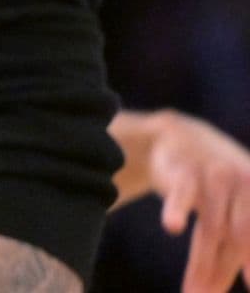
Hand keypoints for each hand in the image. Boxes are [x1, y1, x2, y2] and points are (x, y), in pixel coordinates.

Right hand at [143, 111, 249, 292]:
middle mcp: (246, 188)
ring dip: (201, 265)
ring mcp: (216, 179)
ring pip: (211, 229)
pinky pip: (182, 194)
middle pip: (238, 240)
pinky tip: (173, 226)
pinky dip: (176, 210)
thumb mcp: (235, 210)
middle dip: (224, 273)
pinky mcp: (185, 172)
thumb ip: (242, 244)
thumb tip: (247, 281)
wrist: (180, 136)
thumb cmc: (215, 185)